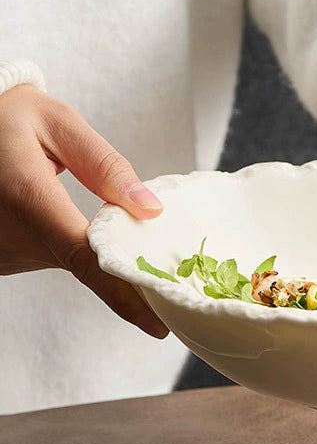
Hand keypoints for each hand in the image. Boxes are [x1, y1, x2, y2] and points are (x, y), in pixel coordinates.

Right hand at [0, 84, 167, 336]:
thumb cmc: (7, 119)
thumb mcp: (56, 124)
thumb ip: (105, 165)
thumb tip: (151, 209)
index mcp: (29, 201)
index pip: (87, 260)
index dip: (125, 295)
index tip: (159, 324)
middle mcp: (12, 238)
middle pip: (86, 267)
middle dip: (129, 270)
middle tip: (173, 272)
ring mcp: (5, 254)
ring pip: (71, 263)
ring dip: (102, 256)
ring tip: (131, 238)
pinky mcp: (4, 257)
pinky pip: (54, 257)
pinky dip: (79, 251)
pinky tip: (97, 235)